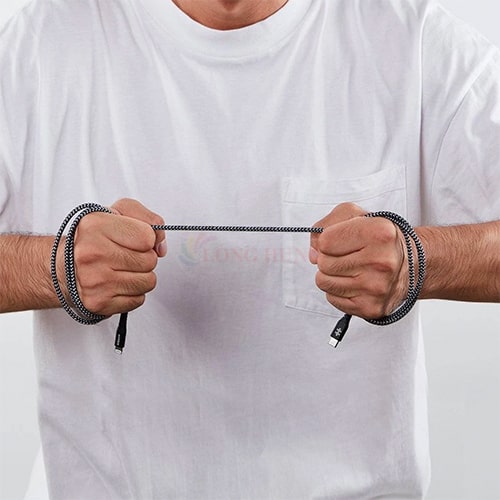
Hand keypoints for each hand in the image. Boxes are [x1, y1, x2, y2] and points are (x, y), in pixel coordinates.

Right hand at [72, 198, 166, 315]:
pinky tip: (117, 284)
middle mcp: (92, 253)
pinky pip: (138, 300)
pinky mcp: (98, 302)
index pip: (147, 237)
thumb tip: (160, 245)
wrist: (62, 268)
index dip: (147, 239)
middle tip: (126, 256)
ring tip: (122, 269)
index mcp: (96, 226)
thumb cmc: (92, 239)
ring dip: (141, 276)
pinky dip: (132, 293)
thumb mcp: (117, 212)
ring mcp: (95, 280)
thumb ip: (147, 219)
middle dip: (144, 258)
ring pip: (148, 282)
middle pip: (150, 261)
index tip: (134, 240)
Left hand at [310, 202, 407, 318]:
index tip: (342, 241)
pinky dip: (338, 291)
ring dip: (331, 275)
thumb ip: (325, 225)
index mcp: (379, 233)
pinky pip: (332, 299)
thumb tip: (312, 253)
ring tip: (350, 269)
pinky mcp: (371, 307)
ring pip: (324, 282)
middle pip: (323, 263)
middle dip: (329, 258)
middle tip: (348, 256)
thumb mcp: (354, 216)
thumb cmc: (379, 240)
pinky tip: (355, 282)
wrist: (411, 265)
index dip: (328, 241)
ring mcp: (377, 287)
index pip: (325, 242)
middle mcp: (381, 261)